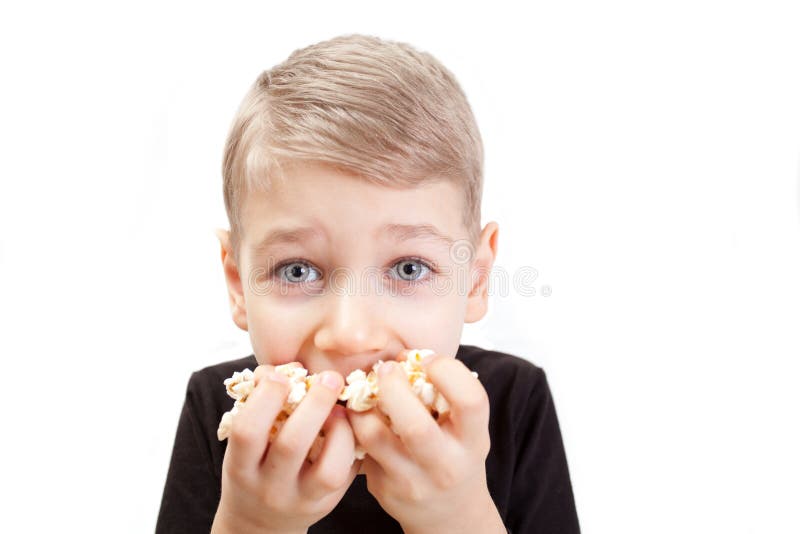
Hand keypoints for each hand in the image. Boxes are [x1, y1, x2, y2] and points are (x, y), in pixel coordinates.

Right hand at [212, 364, 361, 533]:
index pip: (246, 432)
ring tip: (342, 403)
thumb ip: (260, 404)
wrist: (261, 521)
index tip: (280, 375)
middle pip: (292, 445)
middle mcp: (269, 488)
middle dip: (314, 404)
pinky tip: (349, 423)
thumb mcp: (246, 441)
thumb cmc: (254, 464)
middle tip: (329, 377)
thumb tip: (286, 367)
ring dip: (339, 427)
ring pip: (328, 468)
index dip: (265, 398)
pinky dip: (351, 443)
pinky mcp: (328, 502)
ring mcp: (301, 499)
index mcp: (241, 467)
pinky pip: (346, 473)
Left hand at [346, 352, 504, 533]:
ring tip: (365, 390)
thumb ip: (446, 396)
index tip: (427, 361)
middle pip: (415, 426)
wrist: (449, 515)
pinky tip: (359, 414)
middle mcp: (446, 465)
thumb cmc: (455, 454)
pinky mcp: (384, 489)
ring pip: (375, 436)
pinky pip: (359, 448)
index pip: (470, 401)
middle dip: (393, 387)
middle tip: (386, 369)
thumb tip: (404, 357)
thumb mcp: (465, 429)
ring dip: (363, 405)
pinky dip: (354, 424)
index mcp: (473, 440)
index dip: (447, 371)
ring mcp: (412, 481)